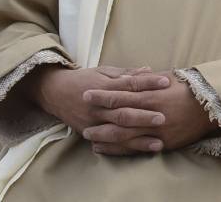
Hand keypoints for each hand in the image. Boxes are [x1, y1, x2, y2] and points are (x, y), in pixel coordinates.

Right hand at [26, 65, 170, 151]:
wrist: (54, 92)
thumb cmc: (83, 79)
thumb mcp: (103, 72)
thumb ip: (127, 73)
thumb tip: (150, 70)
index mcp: (104, 87)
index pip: (129, 85)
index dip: (148, 83)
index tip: (166, 83)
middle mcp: (98, 107)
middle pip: (123, 113)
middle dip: (144, 117)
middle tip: (163, 118)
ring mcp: (93, 122)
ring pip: (117, 132)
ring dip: (138, 139)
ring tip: (158, 143)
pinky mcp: (89, 133)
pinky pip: (109, 143)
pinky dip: (125, 149)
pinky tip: (140, 152)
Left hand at [81, 71, 219, 155]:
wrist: (214, 107)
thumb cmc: (191, 89)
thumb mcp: (169, 78)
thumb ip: (148, 79)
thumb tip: (134, 75)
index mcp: (152, 95)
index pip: (120, 96)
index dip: (102, 96)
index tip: (87, 94)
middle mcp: (152, 115)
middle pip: (118, 118)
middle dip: (99, 120)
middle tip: (83, 121)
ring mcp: (157, 131)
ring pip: (124, 136)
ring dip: (105, 137)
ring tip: (90, 137)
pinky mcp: (164, 143)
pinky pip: (137, 148)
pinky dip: (120, 149)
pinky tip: (107, 149)